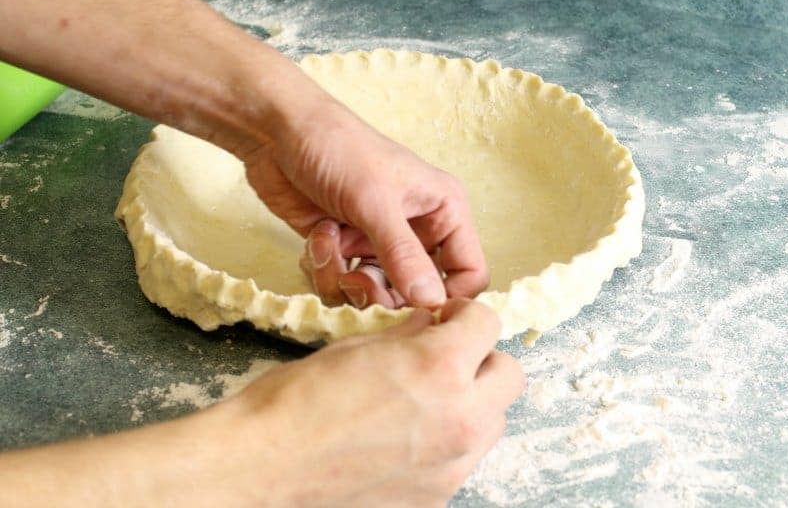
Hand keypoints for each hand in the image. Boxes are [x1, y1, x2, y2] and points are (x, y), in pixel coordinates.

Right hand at [0, 300, 523, 506]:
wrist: (260, 471)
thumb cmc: (295, 404)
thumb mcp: (355, 348)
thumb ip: (407, 336)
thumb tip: (432, 326)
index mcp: (439, 368)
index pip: (488, 322)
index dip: (464, 316)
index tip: (446, 321)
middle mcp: (459, 418)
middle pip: (510, 376)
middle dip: (482, 360)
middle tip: (445, 359)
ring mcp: (452, 466)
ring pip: (493, 421)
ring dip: (473, 403)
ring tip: (425, 403)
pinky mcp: (438, 498)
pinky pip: (464, 459)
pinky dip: (448, 443)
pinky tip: (406, 440)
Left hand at [240, 100, 488, 308]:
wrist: (278, 132)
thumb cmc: (339, 149)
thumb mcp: (375, 202)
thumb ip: (404, 256)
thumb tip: (432, 303)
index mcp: (443, 211)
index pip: (469, 272)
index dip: (448, 298)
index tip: (416, 310)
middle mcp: (417, 231)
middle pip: (418, 294)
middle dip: (383, 294)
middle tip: (354, 278)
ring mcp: (379, 243)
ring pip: (376, 295)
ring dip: (345, 279)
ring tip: (329, 244)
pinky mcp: (345, 249)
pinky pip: (342, 285)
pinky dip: (325, 268)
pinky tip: (316, 236)